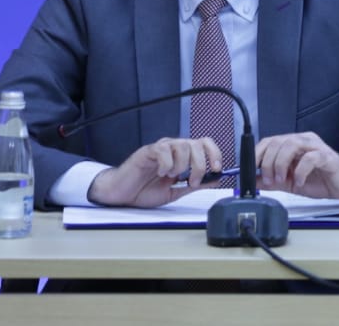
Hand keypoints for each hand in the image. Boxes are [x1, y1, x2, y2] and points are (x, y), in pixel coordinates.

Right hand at [88, 137, 223, 206]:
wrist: (122, 195)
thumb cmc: (145, 191)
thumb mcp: (176, 190)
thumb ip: (195, 184)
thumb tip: (216, 179)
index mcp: (183, 155)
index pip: (205, 143)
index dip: (214, 154)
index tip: (217, 169)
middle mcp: (174, 148)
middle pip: (196, 144)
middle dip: (199, 165)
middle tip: (192, 181)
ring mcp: (161, 148)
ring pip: (182, 146)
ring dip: (182, 165)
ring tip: (172, 177)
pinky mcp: (148, 151)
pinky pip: (164, 150)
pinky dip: (167, 164)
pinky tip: (161, 173)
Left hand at [255, 131, 338, 200]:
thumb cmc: (319, 180)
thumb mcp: (288, 182)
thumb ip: (270, 180)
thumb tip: (251, 180)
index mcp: (293, 144)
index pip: (269, 141)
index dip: (257, 154)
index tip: (249, 170)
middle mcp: (304, 141)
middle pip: (278, 142)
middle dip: (268, 162)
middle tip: (269, 180)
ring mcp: (316, 146)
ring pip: (292, 144)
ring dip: (281, 164)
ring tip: (282, 180)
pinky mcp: (327, 156)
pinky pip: (310, 158)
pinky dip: (300, 171)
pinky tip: (299, 182)